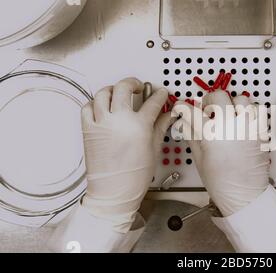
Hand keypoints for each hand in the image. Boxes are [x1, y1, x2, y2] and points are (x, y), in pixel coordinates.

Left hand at [80, 78, 172, 232]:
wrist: (113, 191)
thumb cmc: (133, 177)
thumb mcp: (154, 149)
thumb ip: (160, 127)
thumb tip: (167, 116)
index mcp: (139, 126)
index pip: (153, 102)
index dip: (160, 95)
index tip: (161, 94)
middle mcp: (119, 120)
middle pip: (125, 87)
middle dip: (134, 83)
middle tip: (139, 87)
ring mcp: (101, 123)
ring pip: (104, 92)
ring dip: (113, 89)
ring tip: (119, 92)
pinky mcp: (88, 129)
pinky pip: (88, 107)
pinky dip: (95, 102)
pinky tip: (102, 106)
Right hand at [174, 91, 269, 216]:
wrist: (244, 195)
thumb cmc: (222, 183)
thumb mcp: (199, 159)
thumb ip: (192, 136)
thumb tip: (187, 124)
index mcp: (212, 133)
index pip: (193, 111)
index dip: (184, 107)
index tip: (183, 107)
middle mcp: (231, 126)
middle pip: (219, 96)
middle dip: (210, 99)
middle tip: (207, 109)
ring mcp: (248, 127)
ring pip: (242, 99)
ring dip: (233, 104)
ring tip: (228, 114)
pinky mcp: (260, 132)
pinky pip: (256, 112)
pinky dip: (248, 113)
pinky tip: (241, 122)